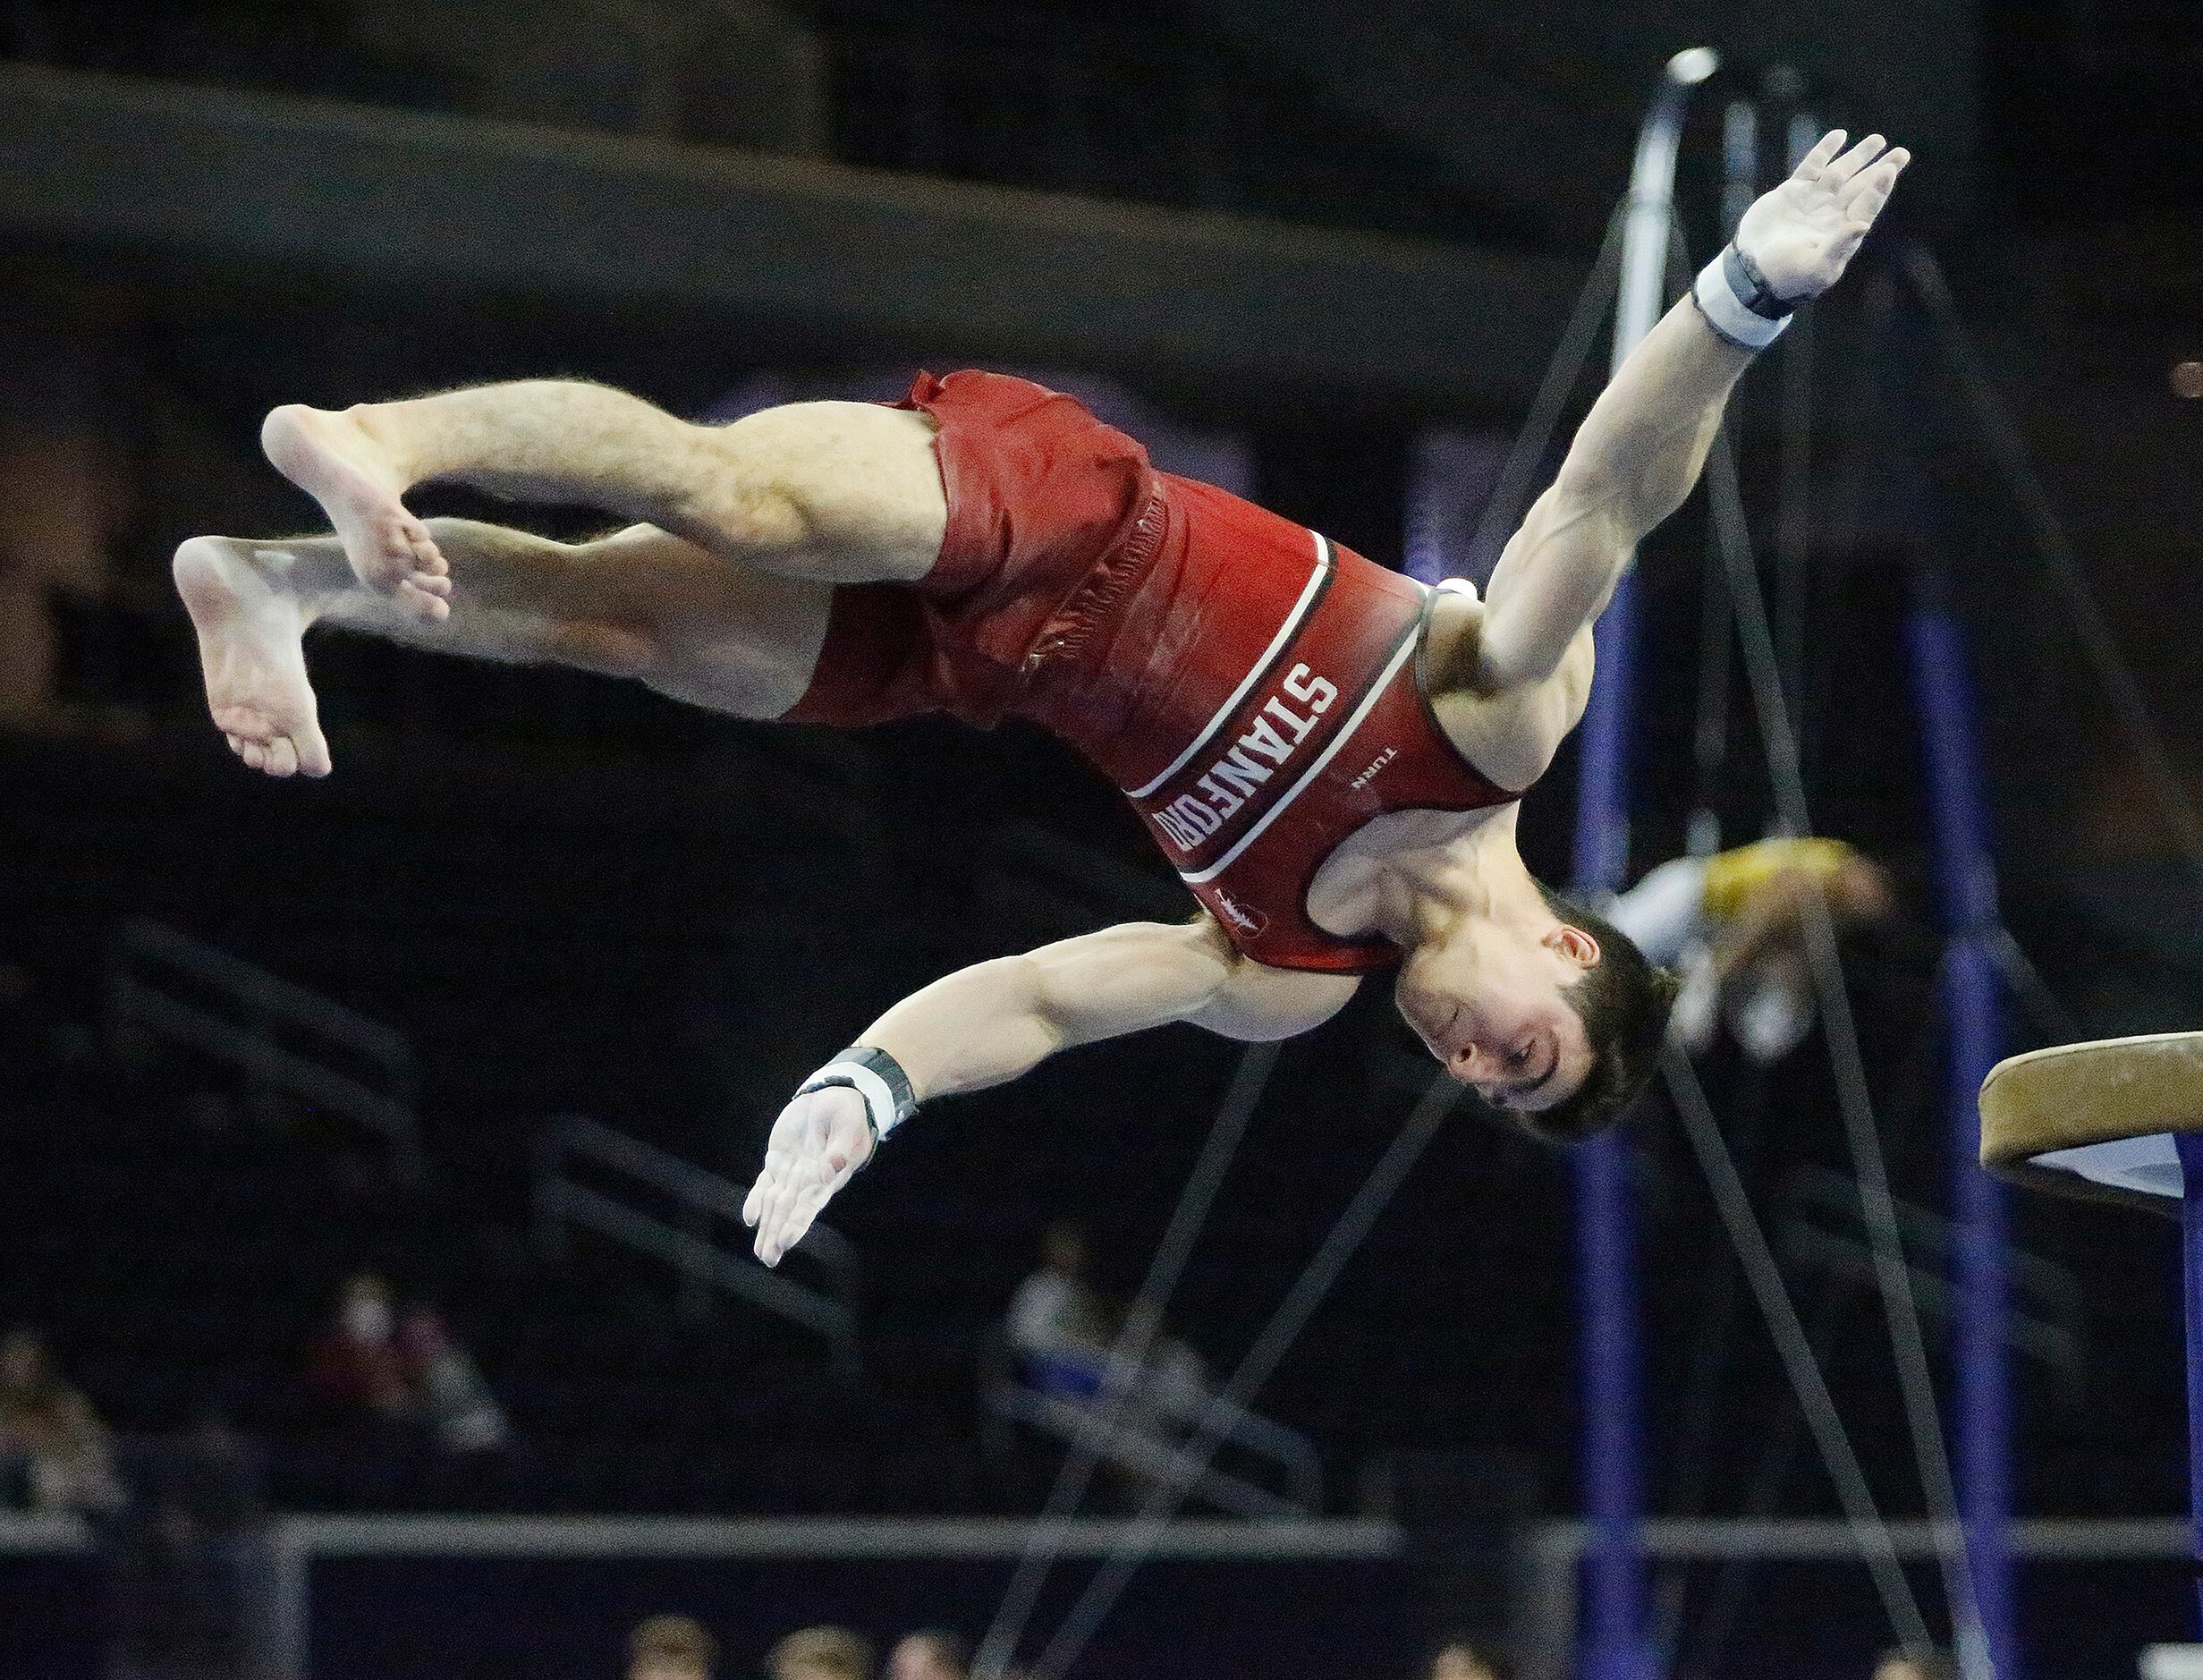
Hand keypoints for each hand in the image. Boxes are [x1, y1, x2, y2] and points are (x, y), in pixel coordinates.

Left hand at [741, 1085, 874, 1266]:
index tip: (786, 1241)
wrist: (833, 1097)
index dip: (797, 1222)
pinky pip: (765, 1184)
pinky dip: (756, 1200)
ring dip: (768, 1227)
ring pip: (775, 1203)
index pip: (810, 1203)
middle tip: (769, 1258)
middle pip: (790, 1210)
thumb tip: (832, 1167)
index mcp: (828, 1175)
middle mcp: (809, 1180)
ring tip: (762, 1252)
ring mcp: (792, 1172)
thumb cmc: (848, 1114)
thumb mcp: (849, 1126)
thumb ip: (841, 1147)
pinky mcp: (778, 1160)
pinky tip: (750, 1219)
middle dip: (778, 1234)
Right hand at [1736, 130, 1910, 302]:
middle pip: (1862, 186)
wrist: (1752, 271)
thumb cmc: (1786, 276)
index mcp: (1842, 232)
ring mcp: (1813, 201)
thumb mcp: (1815, 269)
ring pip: (1841, 172)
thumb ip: (1838, 247)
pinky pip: (1813, 167)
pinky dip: (1825, 151)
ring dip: (1859, 156)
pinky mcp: (1792, 192)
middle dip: (1881, 169)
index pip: (1867, 205)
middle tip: (1901, 154)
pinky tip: (1839, 136)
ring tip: (1878, 140)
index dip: (1879, 187)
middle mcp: (1832, 214)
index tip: (1889, 168)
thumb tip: (1863, 225)